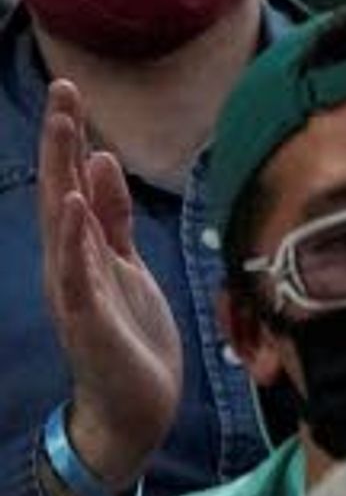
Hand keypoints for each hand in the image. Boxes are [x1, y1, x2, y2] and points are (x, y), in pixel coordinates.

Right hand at [38, 82, 172, 495]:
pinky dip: (73, 238)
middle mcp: (72, 262)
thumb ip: (112, 219)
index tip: (70, 91)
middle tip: (63, 91)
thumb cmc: (130, 334)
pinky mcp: (87, 318)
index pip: (73, 182)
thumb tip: (102, 163)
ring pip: (63, 223)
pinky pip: (77, 271)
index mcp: (84, 248)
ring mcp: (76, 289)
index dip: (71, 139)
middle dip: (62, 142)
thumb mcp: (126, 264)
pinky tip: (73, 206)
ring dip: (63, 175)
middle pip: (62, 190)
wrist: (132, 405)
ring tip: (64, 131)